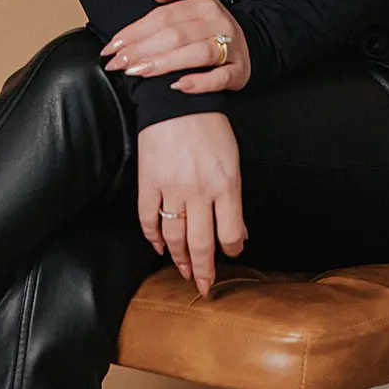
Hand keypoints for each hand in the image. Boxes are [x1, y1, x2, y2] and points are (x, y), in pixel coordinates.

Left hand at [100, 0, 251, 94]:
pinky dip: (199, 83)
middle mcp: (219, 24)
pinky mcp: (238, 71)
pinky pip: (220, 77)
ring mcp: (231, 48)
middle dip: (142, 49)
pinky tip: (178, 86)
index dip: (136, 31)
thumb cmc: (211, 26)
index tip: (114, 45)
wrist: (248, 44)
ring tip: (138, 71)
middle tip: (118, 62)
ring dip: (164, 64)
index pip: (164, 16)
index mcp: (205, 5)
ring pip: (197, 54)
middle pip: (176, 35)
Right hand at [135, 111, 245, 294]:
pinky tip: (159, 247)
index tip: (231, 256)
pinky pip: (148, 220)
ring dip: (179, 259)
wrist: (177, 102)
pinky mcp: (148, 185)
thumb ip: (234, 197)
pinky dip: (153, 238)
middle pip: (202, 244)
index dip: (232, 250)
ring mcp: (171, 190)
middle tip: (204, 286)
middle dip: (204, 270)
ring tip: (183, 271)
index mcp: (226, 184)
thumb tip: (239, 232)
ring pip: (174, 237)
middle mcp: (200, 192)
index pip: (231, 233)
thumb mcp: (233, 160)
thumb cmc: (211, 128)